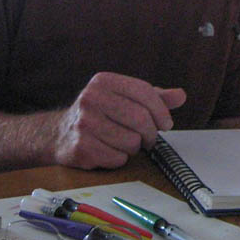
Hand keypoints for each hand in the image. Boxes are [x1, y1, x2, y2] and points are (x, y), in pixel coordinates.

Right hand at [51, 72, 184, 169]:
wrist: (59, 134)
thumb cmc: (100, 114)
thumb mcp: (125, 98)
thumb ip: (154, 97)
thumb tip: (181, 96)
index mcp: (103, 81)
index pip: (144, 92)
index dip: (161, 110)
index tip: (166, 124)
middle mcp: (90, 98)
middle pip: (140, 118)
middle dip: (151, 133)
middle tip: (149, 139)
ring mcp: (83, 123)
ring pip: (131, 141)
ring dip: (134, 147)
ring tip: (125, 142)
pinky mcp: (80, 147)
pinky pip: (118, 158)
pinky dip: (120, 159)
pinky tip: (110, 151)